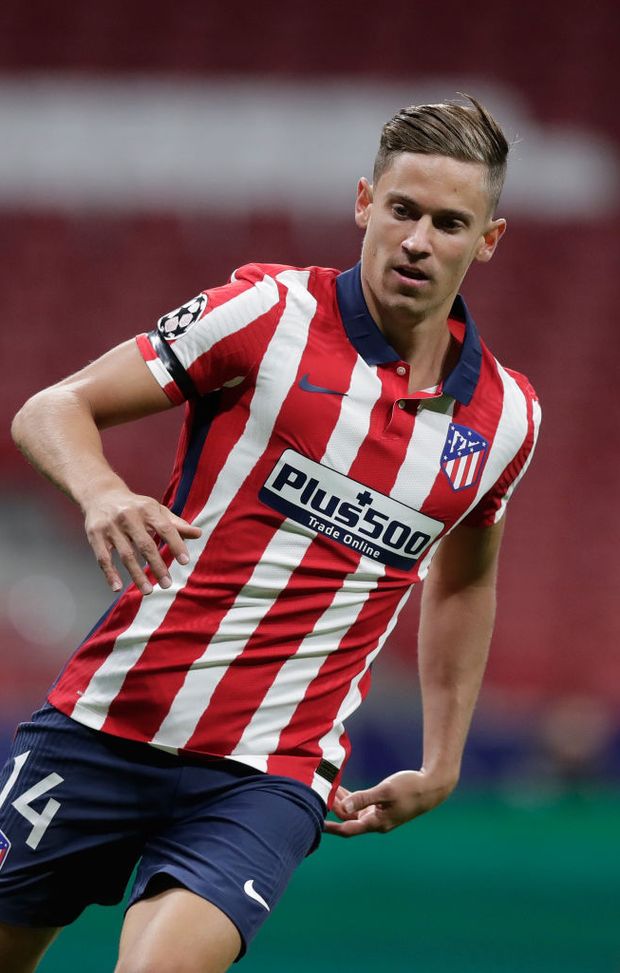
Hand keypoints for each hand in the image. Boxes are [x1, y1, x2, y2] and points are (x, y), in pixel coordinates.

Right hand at [84, 488, 201, 594]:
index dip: (176, 545)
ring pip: (126, 555)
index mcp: (147, 509)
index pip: (165, 528)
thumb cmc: (135, 507)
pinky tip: (117, 588)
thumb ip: (176, 524)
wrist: (101, 494)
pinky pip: (103, 558)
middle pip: (145, 545)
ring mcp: (111, 526)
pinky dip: (110, 574)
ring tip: (148, 591)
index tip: (185, 562)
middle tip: (167, 584)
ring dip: (137, 575)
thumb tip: (199, 534)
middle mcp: (129, 516)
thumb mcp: (156, 510)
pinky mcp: (96, 535)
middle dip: (157, 566)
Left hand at [324, 769, 455, 837]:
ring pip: (353, 812)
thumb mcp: (386, 790)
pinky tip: (341, 788)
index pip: (347, 828)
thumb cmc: (410, 788)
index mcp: (376, 823)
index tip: (313, 823)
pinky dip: (351, 798)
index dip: (329, 827)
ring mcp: (379, 816)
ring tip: (325, 789)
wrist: (431, 788)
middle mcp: (376, 823)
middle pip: (348, 819)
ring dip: (340, 802)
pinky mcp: (382, 808)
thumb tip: (343, 806)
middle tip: (317, 795)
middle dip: (332, 808)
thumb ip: (364, 798)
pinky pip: (361, 806)